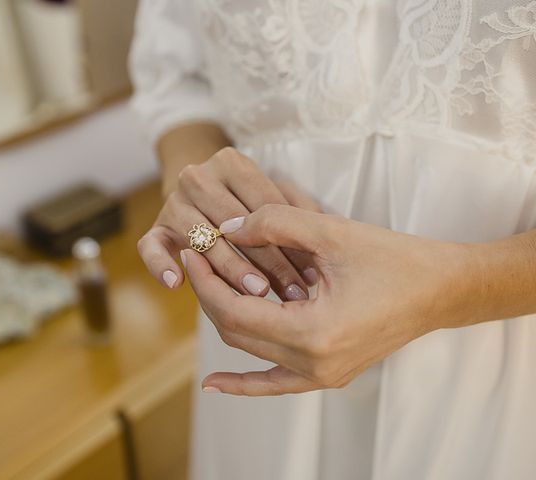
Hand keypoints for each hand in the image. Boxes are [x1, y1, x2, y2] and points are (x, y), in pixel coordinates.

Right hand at [138, 147, 320, 300]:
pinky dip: (160, 265)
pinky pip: (151, 248)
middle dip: (266, 261)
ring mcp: (172, 203)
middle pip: (233, 222)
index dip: (288, 239)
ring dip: (229, 269)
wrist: (203, 192)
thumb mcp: (278, 198)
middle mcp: (196, 177)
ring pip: (201, 239)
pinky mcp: (155, 229)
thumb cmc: (252, 201)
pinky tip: (176, 284)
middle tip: (290, 291)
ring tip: (256, 295)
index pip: (262, 203)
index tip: (309, 273)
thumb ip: (298, 213)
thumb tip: (317, 248)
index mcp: (229, 162)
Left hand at [182, 205, 477, 394]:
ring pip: (251, 351)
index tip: (192, 251)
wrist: (440, 290)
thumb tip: (226, 226)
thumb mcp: (330, 231)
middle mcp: (314, 364)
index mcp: (313, 333)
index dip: (205, 282)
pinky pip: (274, 383)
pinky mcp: (328, 374)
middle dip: (209, 295)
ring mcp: (321, 376)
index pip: (234, 312)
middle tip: (197, 260)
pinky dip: (244, 383)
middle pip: (236, 333)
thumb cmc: (393, 259)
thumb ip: (273, 223)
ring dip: (225, 319)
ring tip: (207, 287)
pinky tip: (214, 383)